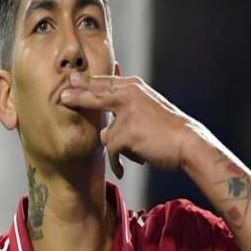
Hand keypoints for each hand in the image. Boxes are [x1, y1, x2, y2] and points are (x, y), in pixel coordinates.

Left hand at [60, 72, 200, 177]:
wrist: (188, 143)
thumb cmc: (168, 130)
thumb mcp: (148, 108)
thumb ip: (127, 110)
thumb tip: (104, 129)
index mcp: (133, 87)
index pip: (103, 83)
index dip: (85, 83)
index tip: (70, 81)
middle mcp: (129, 94)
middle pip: (94, 95)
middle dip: (77, 97)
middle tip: (62, 97)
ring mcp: (127, 112)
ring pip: (105, 134)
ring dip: (116, 147)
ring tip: (134, 152)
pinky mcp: (127, 131)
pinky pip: (112, 150)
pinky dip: (117, 162)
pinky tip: (121, 169)